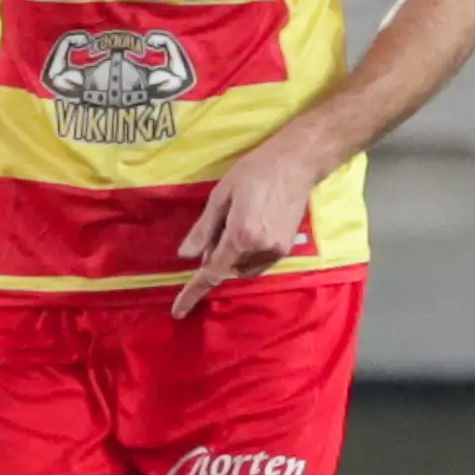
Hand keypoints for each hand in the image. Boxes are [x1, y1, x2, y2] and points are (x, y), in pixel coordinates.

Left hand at [173, 137, 320, 315]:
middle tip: (218, 225)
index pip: (211, 273)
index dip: (192, 292)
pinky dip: (246, 254)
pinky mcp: (287, 248)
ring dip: (231, 255)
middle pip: (226, 268)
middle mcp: (260, 249)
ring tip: (235, 221)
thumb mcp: (220, 197)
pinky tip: (250, 227)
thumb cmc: (253, 173)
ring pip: (242, 267)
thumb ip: (203, 230)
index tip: (178, 311)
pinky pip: (258, 262)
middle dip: (214, 256)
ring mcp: (277, 250)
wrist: (296, 163)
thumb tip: (184, 256)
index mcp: (240, 236)